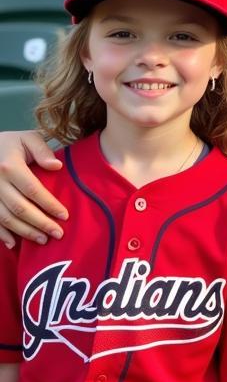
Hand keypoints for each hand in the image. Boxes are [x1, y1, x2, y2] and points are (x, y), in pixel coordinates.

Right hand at [0, 132, 66, 246]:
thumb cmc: (11, 143)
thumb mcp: (28, 137)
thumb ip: (43, 151)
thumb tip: (57, 166)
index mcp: (9, 166)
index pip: (33, 190)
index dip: (49, 204)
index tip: (65, 216)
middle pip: (20, 208)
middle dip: (40, 223)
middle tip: (58, 234)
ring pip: (6, 218)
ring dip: (25, 232)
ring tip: (43, 240)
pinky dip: (2, 235)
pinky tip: (14, 244)